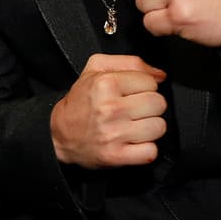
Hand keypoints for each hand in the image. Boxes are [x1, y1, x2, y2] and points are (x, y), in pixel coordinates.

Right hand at [50, 53, 167, 167]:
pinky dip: (145, 149)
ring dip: (149, 128)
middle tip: (134, 110)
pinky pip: (151, 151)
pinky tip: (133, 142)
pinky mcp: (116, 156)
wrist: (60, 134)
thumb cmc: (80, 102)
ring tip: (134, 126)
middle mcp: (109, 108)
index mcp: (105, 83)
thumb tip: (160, 75)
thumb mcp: (96, 69)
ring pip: (159, 127)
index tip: (131, 93)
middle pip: (158, 104)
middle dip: (149, 106)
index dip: (143, 87)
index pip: (151, 82)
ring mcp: (113, 133)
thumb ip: (130, 63)